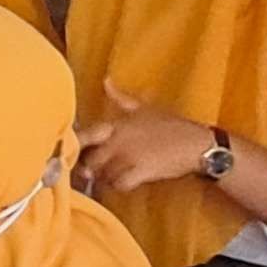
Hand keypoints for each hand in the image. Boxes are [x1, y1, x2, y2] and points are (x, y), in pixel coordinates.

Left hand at [76, 83, 212, 193]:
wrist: (198, 144)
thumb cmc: (171, 126)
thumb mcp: (144, 107)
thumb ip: (121, 97)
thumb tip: (106, 80)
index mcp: (116, 124)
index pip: (84, 136)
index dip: (73, 146)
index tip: (69, 153)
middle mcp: (118, 140)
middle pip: (89, 161)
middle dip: (90, 167)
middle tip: (95, 170)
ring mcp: (128, 157)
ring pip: (103, 174)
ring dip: (105, 178)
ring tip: (115, 173)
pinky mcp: (140, 172)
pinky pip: (119, 185)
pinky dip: (120, 186)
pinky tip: (127, 181)